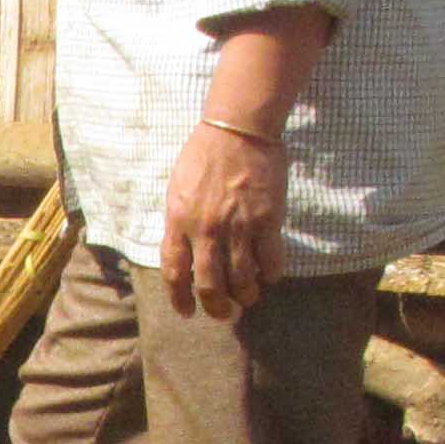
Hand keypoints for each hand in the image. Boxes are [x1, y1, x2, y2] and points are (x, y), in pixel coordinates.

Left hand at [160, 123, 287, 319]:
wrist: (237, 130)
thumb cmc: (204, 156)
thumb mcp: (178, 190)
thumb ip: (179, 223)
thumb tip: (184, 256)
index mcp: (179, 220)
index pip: (174, 271)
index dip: (179, 298)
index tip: (186, 311)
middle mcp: (206, 229)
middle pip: (210, 285)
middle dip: (216, 308)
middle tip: (223, 313)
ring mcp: (238, 226)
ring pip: (242, 279)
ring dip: (245, 295)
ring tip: (248, 297)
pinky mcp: (267, 220)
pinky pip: (270, 260)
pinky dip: (270, 274)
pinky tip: (269, 275)